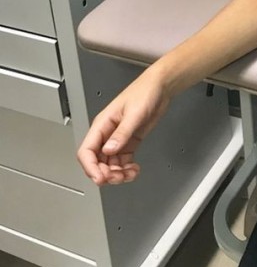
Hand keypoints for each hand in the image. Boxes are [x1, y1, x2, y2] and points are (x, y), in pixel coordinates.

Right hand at [77, 68, 170, 185]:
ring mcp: (118, 139)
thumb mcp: (134, 113)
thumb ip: (122, 133)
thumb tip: (108, 150)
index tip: (100, 178)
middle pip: (96, 162)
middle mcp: (107, 133)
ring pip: (109, 164)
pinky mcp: (129, 142)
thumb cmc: (144, 92)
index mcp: (102, 124)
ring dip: (117, 174)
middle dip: (105, 174)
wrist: (160, 88)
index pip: (86, 151)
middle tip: (118, 178)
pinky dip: (126, 169)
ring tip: (129, 174)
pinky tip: (134, 170)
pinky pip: (122, 161)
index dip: (90, 167)